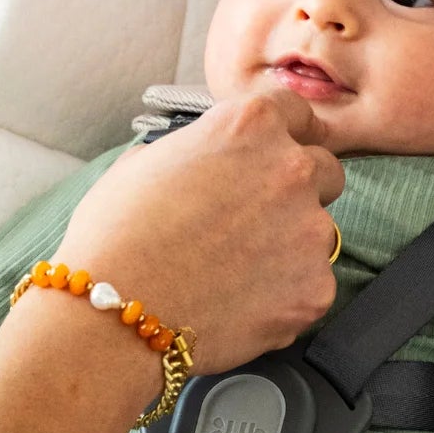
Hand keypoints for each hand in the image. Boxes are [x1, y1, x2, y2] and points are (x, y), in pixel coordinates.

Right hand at [49, 87, 344, 374]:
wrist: (110, 320)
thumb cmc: (111, 242)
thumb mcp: (139, 166)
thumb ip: (191, 152)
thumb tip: (198, 163)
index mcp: (249, 126)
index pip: (296, 112)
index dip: (284, 136)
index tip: (273, 157)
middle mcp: (290, 169)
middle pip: (323, 171)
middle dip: (295, 194)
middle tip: (249, 225)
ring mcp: (309, 231)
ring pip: (318, 234)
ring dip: (289, 249)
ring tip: (233, 275)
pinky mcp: (313, 289)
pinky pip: (309, 289)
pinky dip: (282, 299)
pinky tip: (237, 307)